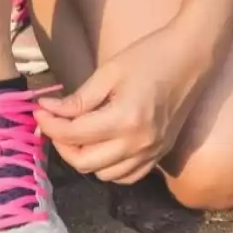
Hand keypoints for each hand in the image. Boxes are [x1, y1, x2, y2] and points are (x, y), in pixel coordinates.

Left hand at [35, 21, 213, 183]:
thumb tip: (49, 110)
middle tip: (54, 123)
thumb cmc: (151, 56)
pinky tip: (102, 147)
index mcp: (125, 119)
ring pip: (104, 175)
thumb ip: (79, 99)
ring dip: (84, 158)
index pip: (74, 134)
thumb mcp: (109, 72)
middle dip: (62, 144)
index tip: (40, 111)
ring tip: (77, 134)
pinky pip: (127, 176)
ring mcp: (152, 152)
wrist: (193, 56)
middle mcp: (139, 143)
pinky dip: (109, 168)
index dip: (50, 124)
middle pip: (85, 162)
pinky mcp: (160, 154)